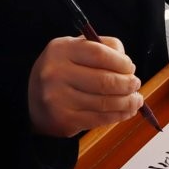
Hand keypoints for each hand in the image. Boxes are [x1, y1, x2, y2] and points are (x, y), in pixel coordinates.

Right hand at [27, 36, 143, 137]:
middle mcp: (56, 73)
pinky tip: (127, 111)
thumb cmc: (62, 70)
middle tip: (136, 84)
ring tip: (136, 99)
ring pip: (104, 102)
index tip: (131, 68)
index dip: (121, 62)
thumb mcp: (75, 49)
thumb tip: (128, 65)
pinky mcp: (64, 120)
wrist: (31, 99)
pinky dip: (118, 116)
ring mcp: (58, 99)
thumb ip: (102, 48)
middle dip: (127, 84)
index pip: (99, 54)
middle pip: (104, 81)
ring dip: (127, 102)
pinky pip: (99, 119)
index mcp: (61, 50)